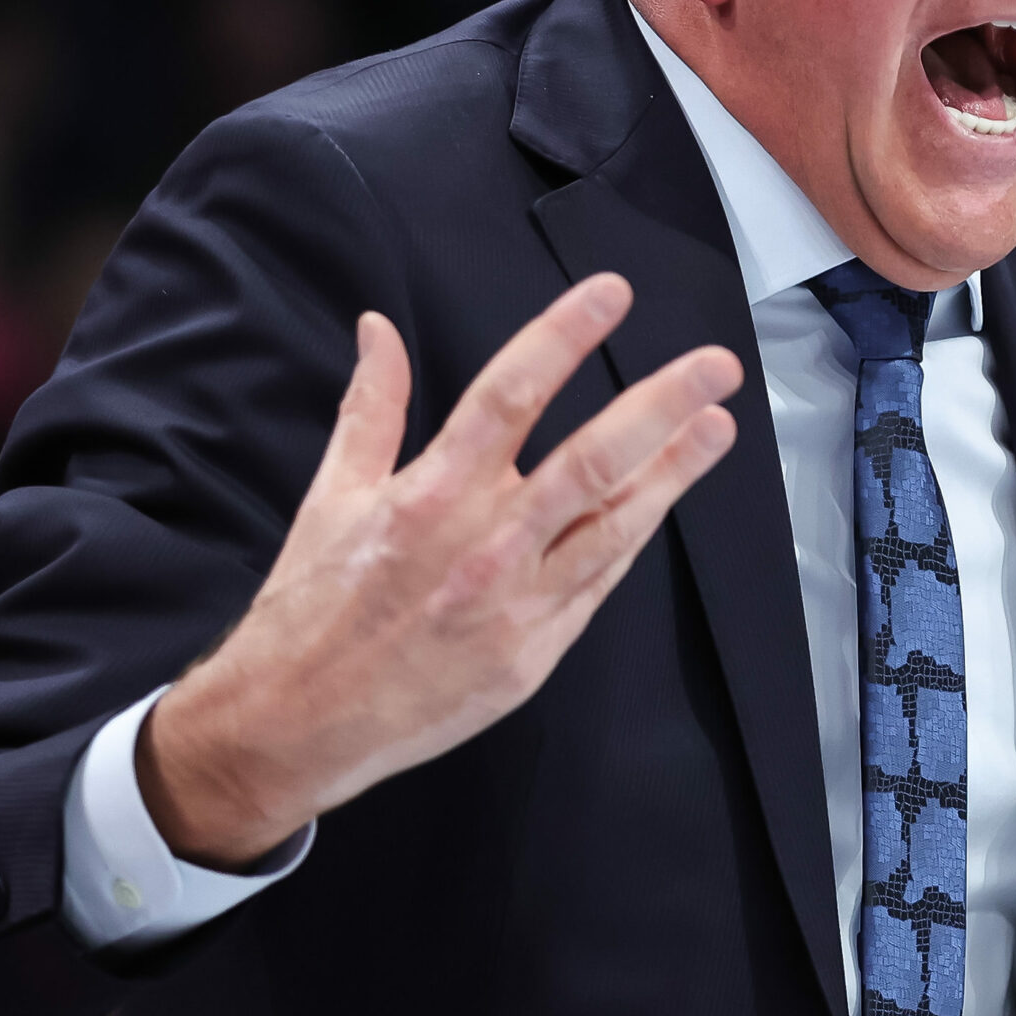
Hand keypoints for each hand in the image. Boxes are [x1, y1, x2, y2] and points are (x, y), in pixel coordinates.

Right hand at [140, 274, 739, 867]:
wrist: (296, 723)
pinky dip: (631, 537)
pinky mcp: (533, 654)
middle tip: (717, 366)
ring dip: (672, 474)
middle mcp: (483, 545)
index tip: (613, 292)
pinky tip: (664, 497)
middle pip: (591, 462)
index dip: (563, 337)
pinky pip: (597, 584)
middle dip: (660, 408)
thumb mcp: (333, 496)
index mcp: (430, 495)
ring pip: (614, 527)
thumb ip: (371, 408)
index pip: (510, 395)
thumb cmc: (311, 606)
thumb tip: (379, 329)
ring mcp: (516, 604)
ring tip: (719, 425)